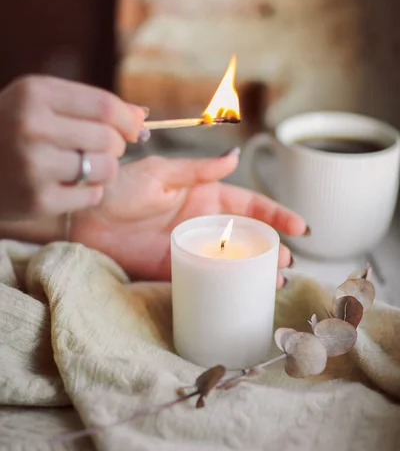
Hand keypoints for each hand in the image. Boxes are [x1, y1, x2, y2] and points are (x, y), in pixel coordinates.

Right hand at [0, 76, 147, 219]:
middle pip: (108, 139)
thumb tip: (143, 116)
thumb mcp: (39, 102)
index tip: (133, 129)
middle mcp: (32, 127)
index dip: (128, 120)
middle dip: (115, 146)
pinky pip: (92, 196)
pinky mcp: (37, 201)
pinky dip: (89, 192)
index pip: (105, 106)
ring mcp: (34, 166)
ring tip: (84, 167)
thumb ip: (89, 105)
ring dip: (104, 170)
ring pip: (106, 169)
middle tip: (101, 149)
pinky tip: (68, 185)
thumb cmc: (10, 129)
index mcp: (35, 94)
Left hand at [72, 152, 307, 286]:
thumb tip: (234, 157)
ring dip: (255, 270)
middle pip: (247, 237)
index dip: (275, 215)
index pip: (249, 205)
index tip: (299, 226)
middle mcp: (203, 224)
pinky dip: (227, 287)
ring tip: (274, 282)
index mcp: (205, 196)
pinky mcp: (176, 269)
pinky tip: (244, 293)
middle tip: (286, 262)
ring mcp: (192, 248)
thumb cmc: (121, 188)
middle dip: (271, 248)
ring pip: (233, 261)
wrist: (86, 217)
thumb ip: (198, 170)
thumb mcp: (161, 173)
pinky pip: (208, 279)